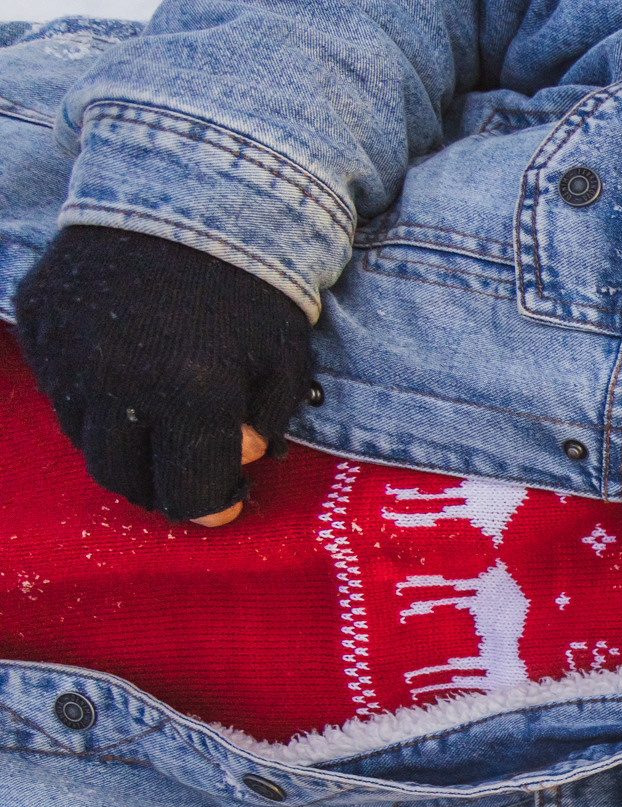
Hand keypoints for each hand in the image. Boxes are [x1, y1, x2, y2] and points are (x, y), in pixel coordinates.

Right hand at [12, 224, 313, 523]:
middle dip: (163, 486)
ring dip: (125, 447)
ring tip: (162, 424)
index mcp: (192, 396)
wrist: (188, 188)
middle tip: (190, 472)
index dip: (212, 506)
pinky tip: (129, 379)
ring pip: (87, 440)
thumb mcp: (283, 362)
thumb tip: (230, 463)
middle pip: (126, 479)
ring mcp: (69, 352)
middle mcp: (119, 382)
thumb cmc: (255, 283)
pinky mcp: (39, 323)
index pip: (188, 495)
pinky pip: (60, 391)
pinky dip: (93, 402)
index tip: (225, 499)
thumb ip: (259, 428)